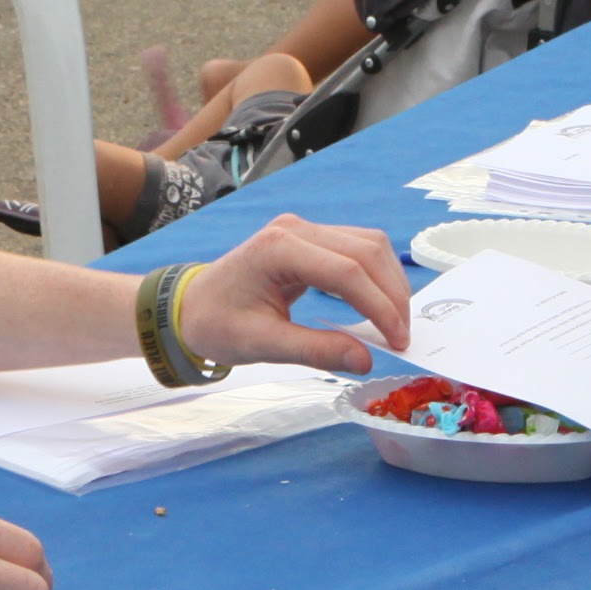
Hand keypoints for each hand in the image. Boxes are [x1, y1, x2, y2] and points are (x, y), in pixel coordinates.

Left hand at [173, 213, 414, 374]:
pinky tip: (378, 306)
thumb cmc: (217, 325)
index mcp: (278, 248)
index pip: (347, 271)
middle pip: (366, 251)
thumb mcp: (262, 345)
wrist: (189, 307)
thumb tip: (366, 360)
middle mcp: (295, 229)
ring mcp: (304, 230)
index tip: (398, 341)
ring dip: (388, 283)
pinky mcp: (310, 239)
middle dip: (391, 295)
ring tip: (394, 325)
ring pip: (368, 245)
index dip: (379, 306)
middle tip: (402, 338)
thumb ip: (314, 351)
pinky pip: (356, 249)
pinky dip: (375, 277)